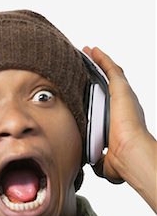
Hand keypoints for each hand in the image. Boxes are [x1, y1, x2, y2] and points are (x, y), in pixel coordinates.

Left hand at [83, 46, 154, 183]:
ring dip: (98, 62)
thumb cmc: (122, 160)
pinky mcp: (121, 89)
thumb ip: (99, 161)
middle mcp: (123, 106)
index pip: (108, 103)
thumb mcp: (106, 162)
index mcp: (120, 120)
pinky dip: (101, 58)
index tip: (87, 89)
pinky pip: (110, 68)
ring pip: (109, 73)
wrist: (130, 154)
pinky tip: (91, 50)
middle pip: (109, 84)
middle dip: (98, 73)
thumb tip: (94, 164)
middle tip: (85, 64)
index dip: (98, 94)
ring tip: (87, 52)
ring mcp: (123, 96)